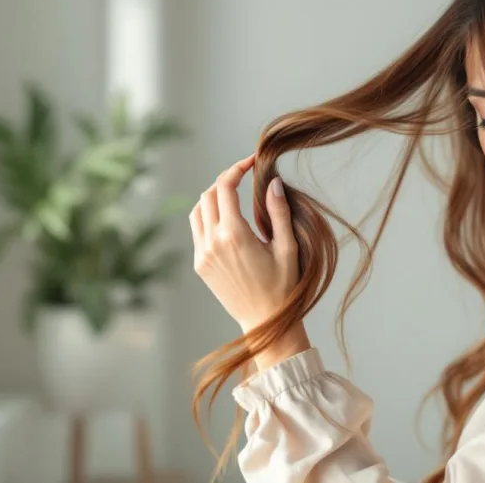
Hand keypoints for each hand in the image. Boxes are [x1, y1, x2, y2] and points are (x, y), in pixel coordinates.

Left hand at [189, 155, 309, 367]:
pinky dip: (207, 216)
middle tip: (244, 175)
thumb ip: (279, 211)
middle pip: (209, 194)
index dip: (236, 168)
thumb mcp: (287, 247)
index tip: (251, 162)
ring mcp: (202, 254)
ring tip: (233, 194)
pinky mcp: (199, 265)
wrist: (264, 321)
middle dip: (225, 179)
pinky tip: (226, 219)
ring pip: (197, 211)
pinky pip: (197, 230)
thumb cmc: (283, 286)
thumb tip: (272, 181)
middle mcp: (212, 242)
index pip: (225, 187)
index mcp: (234, 235)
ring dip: (213, 196)